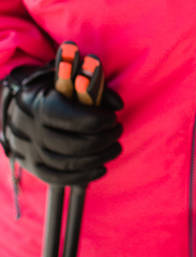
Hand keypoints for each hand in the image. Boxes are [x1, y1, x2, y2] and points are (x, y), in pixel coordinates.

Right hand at [1, 62, 122, 185]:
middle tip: (118, 131)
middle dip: (104, 140)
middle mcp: (33, 130)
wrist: (16, 108)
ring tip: (115, 148)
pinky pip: (58, 177)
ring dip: (99, 158)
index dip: (100, 121)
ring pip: (68, 163)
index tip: (113, 118)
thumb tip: (118, 105)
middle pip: (75, 145)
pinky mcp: (32, 166)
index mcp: (42, 105)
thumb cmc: (50, 90)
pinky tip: (101, 168)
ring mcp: (30, 150)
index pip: (76, 119)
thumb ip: (95, 87)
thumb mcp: (68, 79)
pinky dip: (83, 176)